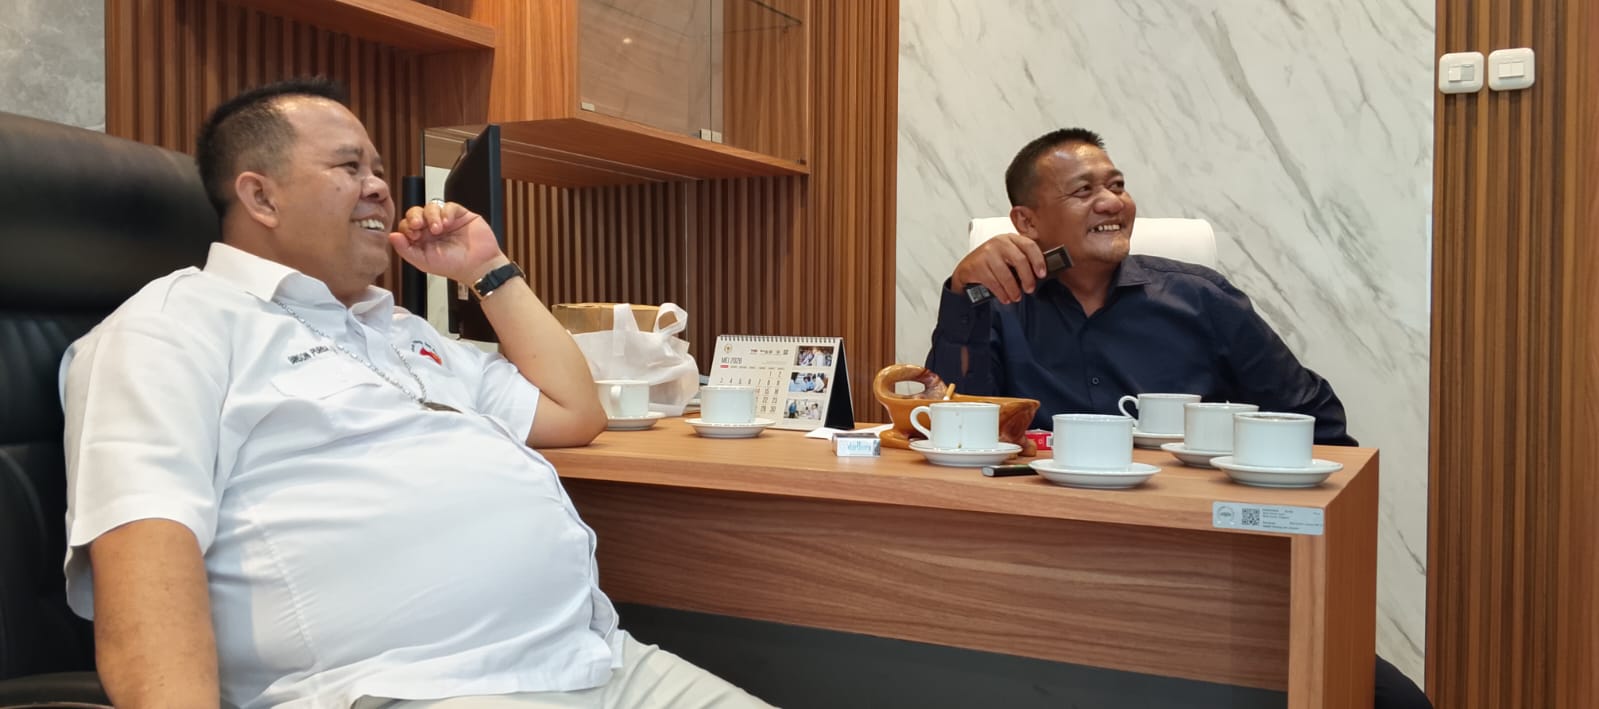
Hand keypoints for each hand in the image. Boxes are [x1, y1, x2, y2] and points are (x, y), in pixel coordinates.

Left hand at [388, 200, 505, 283]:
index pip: (407, 224)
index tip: (413, 234)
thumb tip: (392, 236)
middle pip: (416, 212)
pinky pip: (449, 206)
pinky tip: (448, 223)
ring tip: (439, 229)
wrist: (478, 266)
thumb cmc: (454, 266)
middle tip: (419, 225)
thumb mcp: (424, 262)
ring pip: (431, 206)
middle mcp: (432, 228)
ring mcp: (446, 220)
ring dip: (432, 216)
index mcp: (421, 239)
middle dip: (415, 216)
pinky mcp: (460, 215)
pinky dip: (446, 212)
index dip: (407, 226)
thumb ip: (406, 250)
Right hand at [950, 233, 1047, 303]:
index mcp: (1010, 238)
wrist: (967, 268)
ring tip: (1016, 297)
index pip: (1029, 245)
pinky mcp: (977, 265)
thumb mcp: (1007, 256)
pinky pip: (994, 283)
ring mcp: (987, 253)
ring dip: (1013, 290)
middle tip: (1030, 289)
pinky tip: (1005, 298)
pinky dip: (1001, 293)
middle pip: (1020, 260)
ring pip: (1006, 275)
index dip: (1038, 260)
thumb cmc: (992, 263)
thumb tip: (1039, 275)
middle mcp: (999, 242)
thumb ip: (1022, 259)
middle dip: (1027, 278)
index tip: (1042, 274)